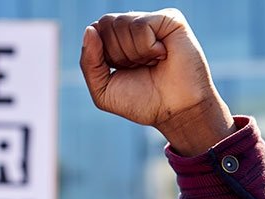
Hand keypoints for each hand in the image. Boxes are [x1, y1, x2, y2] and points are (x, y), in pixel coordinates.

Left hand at [79, 9, 236, 154]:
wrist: (175, 111)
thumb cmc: (143, 102)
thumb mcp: (103, 89)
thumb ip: (89, 62)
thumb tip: (90, 29)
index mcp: (117, 40)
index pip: (95, 30)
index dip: (103, 54)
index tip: (122, 70)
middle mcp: (133, 27)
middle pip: (105, 23)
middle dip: (117, 54)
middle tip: (139, 67)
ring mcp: (152, 22)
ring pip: (122, 22)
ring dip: (133, 53)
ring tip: (152, 62)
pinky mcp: (170, 19)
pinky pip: (141, 24)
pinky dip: (147, 47)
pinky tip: (162, 55)